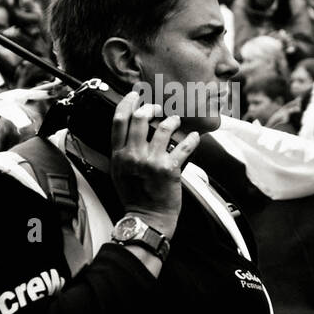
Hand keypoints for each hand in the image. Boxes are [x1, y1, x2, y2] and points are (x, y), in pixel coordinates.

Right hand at [110, 91, 199, 239]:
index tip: (135, 95)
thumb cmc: (135, 196)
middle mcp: (133, 156)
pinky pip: (184, 145)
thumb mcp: (119, 172)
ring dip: (173, 120)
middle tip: (159, 108)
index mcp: (119, 155)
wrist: (148, 218)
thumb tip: (130, 129)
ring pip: (164, 127)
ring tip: (176, 122)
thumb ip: (122, 151)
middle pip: (141, 117)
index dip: (128, 102)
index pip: (119, 120)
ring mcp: (151, 161)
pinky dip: (192, 139)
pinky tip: (194, 137)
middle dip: (152, 107)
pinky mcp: (169, 169)